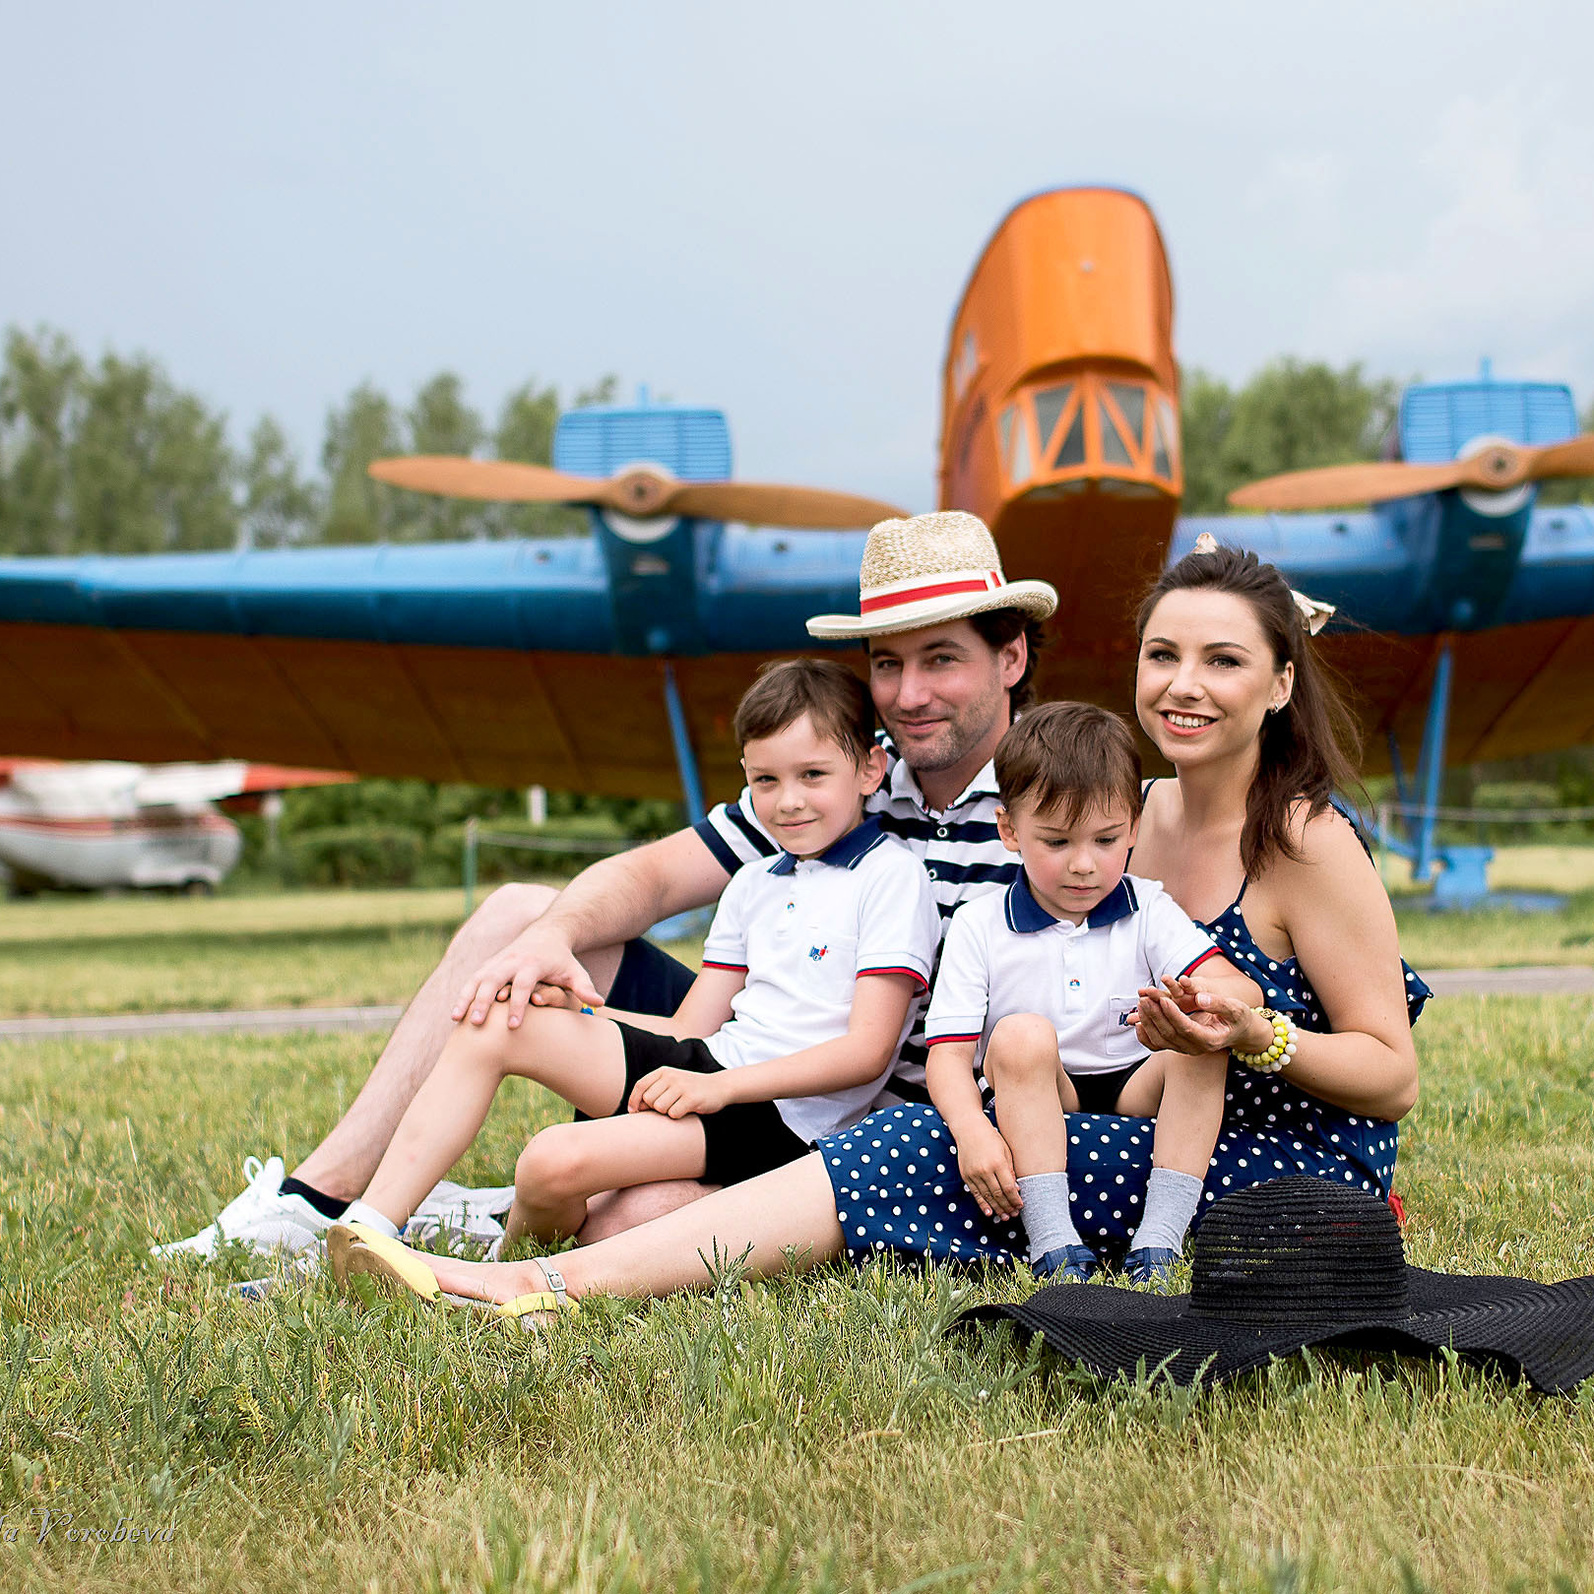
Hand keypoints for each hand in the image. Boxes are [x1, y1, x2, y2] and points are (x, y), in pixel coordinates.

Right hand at [452, 927, 602, 1028]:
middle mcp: (512, 960)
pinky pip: (472, 979)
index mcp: (533, 963)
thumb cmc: (562, 960)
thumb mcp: (576, 971)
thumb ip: (585, 987)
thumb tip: (599, 1003)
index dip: (518, 1005)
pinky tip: (455, 1014)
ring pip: (478, 978)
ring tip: (456, 1019)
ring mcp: (498, 961)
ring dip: (467, 997)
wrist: (546, 934)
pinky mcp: (488, 964)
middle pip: (494, 979)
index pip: (523, 985)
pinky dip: (463, 994)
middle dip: (484, 1000)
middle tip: (477, 1023)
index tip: (512, 1026)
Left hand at [628, 1066, 731, 1118]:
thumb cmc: (690, 1089)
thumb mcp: (671, 1084)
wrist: (719, 1087)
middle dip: (655, 1108)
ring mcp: (681, 1086)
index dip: (633, 1101)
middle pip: (649, 1100)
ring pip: (660, 1108)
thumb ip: (654, 1091)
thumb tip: (634, 1108)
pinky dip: (678, 1116)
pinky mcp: (691, 1098)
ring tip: (678, 1106)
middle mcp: (671, 1076)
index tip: (633, 1111)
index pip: (640, 1086)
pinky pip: (673, 1114)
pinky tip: (687, 1110)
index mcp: (663, 1071)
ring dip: (667, 1112)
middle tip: (669, 1106)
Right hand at [955, 1120, 1021, 1220]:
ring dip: (997, 1208)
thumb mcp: (1005, 1151)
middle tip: (1014, 1214)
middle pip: (998, 1194)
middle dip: (1007, 1206)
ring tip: (1004, 1216)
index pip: (1008, 1187)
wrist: (969, 1129)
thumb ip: (1010, 1170)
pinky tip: (989, 1212)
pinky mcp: (966, 1175)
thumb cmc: (991, 1137)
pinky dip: (983, 1204)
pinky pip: (975, 1193)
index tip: (1020, 1206)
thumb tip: (1016, 1189)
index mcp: (998, 1162)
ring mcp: (974, 1173)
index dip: (1015, 1199)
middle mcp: (985, 1170)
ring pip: (987, 1196)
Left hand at [1133, 977, 1265, 1054]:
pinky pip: (1157, 1045)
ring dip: (1148, 1022)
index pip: (1186, 1028)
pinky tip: (1137, 1022)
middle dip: (1156, 1015)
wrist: (1237, 1031)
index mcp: (1210, 1040)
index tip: (1163, 1000)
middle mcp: (1196, 1048)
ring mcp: (1185, 1049)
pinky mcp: (1178, 1046)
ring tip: (1141, 1003)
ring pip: (1161, 1040)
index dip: (1173, 1015)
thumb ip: (1218, 1003)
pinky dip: (1145, 1035)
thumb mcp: (1235, 1008)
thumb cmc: (1237, 1017)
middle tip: (1145, 998)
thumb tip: (1199, 998)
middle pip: (1170, 1034)